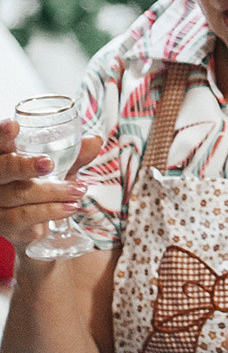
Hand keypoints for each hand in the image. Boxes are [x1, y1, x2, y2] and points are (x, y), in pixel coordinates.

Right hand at [0, 120, 102, 252]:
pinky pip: (24, 217)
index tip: (14, 126)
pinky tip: (69, 208)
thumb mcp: (56, 170)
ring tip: (78, 191)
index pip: (0, 145)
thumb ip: (73, 156)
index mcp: (5, 158)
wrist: (28, 227)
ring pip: (19, 195)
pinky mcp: (5, 226)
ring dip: (52, 193)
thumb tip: (94, 142)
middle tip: (48, 163)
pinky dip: (50, 211)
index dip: (2, 135)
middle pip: (2, 169)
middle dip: (24, 166)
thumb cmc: (39, 188)